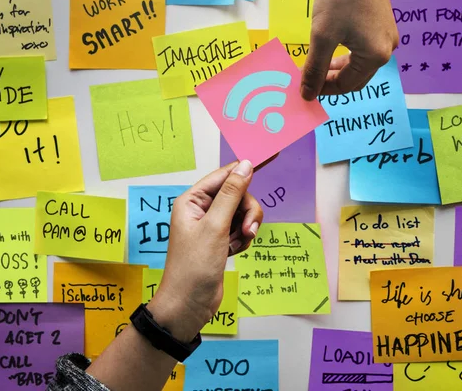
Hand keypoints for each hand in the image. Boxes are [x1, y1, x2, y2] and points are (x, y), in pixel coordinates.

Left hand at [148, 161, 261, 341]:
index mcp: (193, 200)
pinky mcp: (220, 240)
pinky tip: (233, 252)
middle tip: (247, 230)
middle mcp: (201, 209)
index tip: (272, 155)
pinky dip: (242, 240)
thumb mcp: (215, 226)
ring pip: (242, 213)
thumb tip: (245, 165)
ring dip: (246, 228)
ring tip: (239, 244)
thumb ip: (232, 194)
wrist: (189, 305)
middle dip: (246, 212)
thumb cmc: (193, 266)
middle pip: (238, 195)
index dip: (246, 167)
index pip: (225, 175)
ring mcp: (211, 226)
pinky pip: (241, 229)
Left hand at [300, 0, 398, 99]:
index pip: (347, 86)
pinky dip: (346, 55)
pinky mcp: (383, 27)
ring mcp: (387, 38)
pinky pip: (363, 51)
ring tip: (317, 64)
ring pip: (359, 65)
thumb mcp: (322, 36)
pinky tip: (330, 49)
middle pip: (356, 78)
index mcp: (375, 57)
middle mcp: (387, 51)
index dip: (323, 89)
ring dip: (337, 68)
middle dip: (331, 80)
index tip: (303, 85)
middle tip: (308, 76)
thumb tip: (307, 95)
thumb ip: (315, 69)